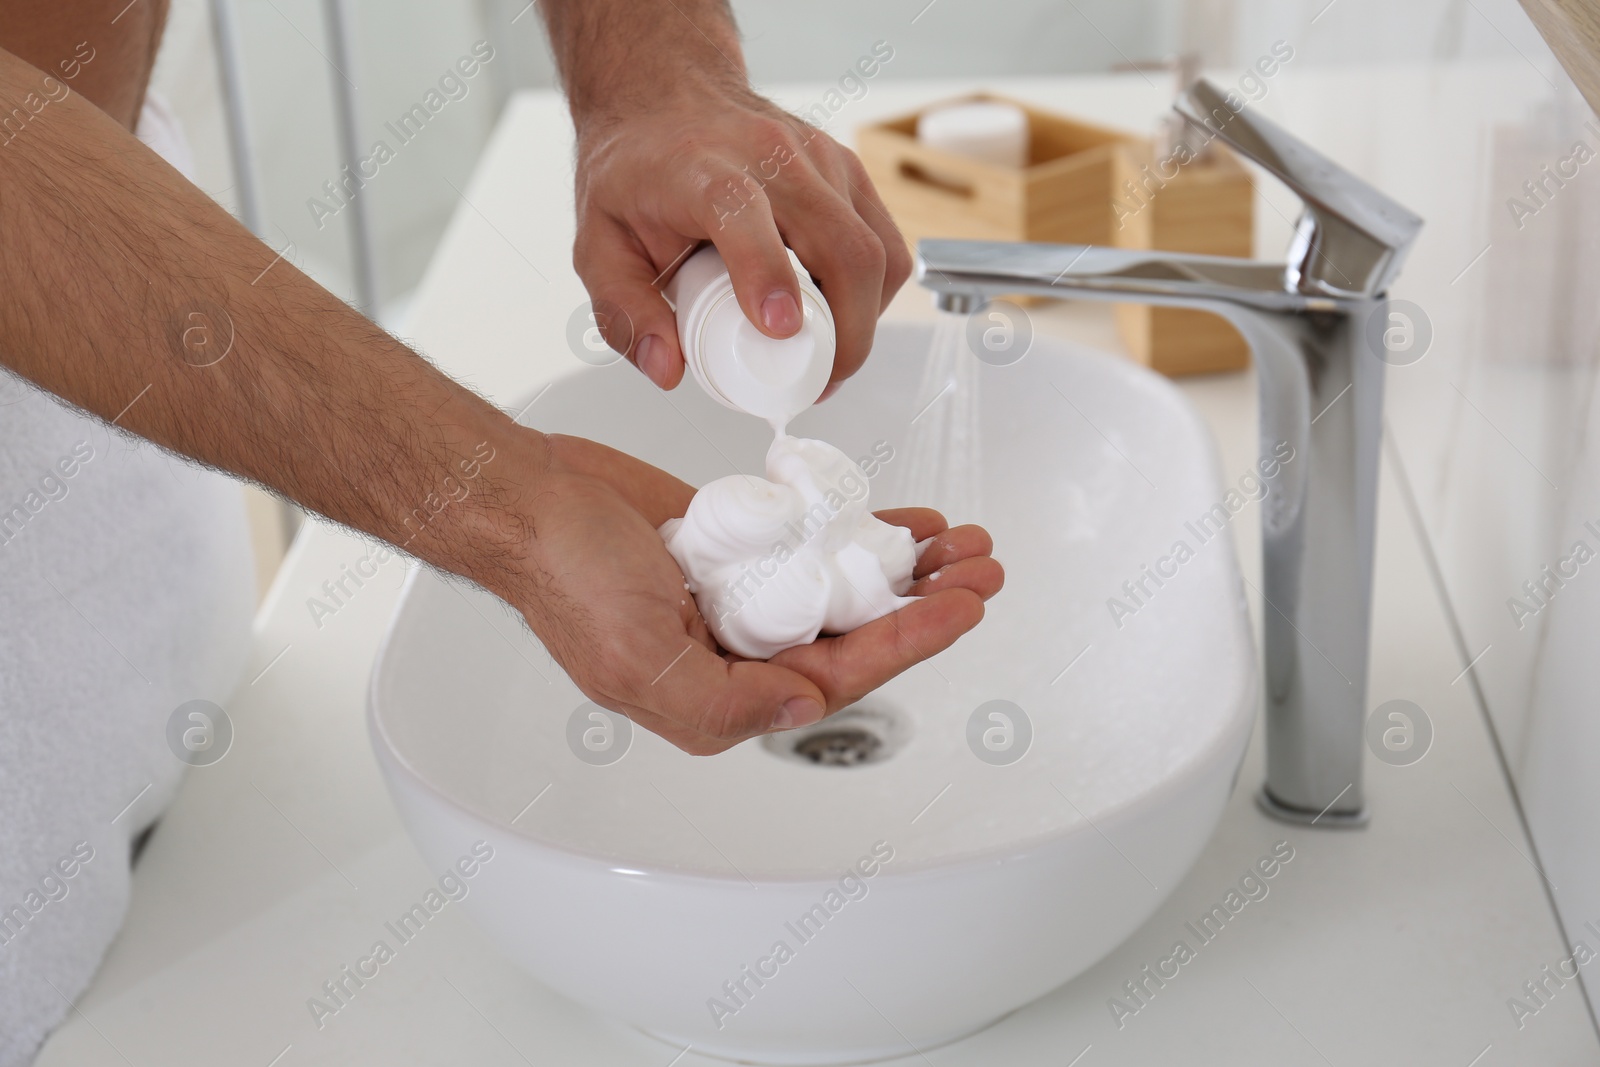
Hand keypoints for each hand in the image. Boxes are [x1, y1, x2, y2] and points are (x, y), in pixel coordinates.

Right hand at [519, 435, 1002, 754]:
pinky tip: (909, 522)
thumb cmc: (563, 577)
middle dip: (928, 601)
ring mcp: (748, 597)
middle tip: (982, 567)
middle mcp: (743, 653)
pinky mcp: (747, 549)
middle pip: (860, 633)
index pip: (840, 675)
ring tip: (964, 544)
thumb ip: (722, 700)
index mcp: (723, 696)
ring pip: (850, 589)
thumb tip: (802, 704)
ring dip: (909, 567)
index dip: (910, 639)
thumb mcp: (637, 658)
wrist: (531, 499)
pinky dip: (867, 531)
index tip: (962, 605)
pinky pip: (821, 544)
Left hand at [570, 85, 911, 394]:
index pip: (744, 211)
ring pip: (875, 250)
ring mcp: (819, 159)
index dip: (768, 272)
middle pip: (840, 244)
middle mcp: (770, 154)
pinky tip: (840, 314)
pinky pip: (884, 243)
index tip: (780, 328)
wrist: (666, 96)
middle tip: (817, 383)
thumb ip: (625, 313)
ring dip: (864, 318)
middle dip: (844, 333)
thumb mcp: (600, 244)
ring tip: (829, 356)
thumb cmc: (637, 170)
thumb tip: (670, 369)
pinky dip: (872, 293)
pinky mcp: (848, 169)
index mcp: (701, 170)